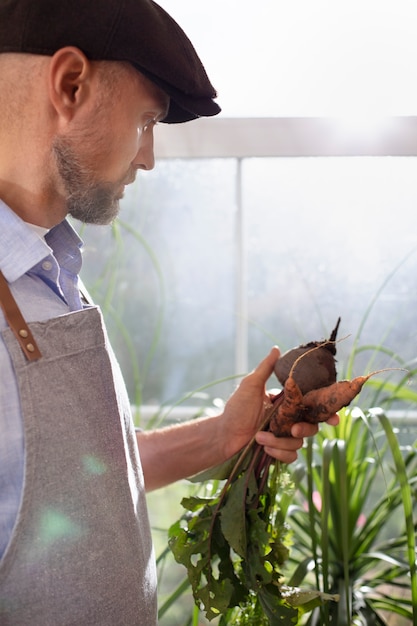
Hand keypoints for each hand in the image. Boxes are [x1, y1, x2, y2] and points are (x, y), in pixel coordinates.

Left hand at [219, 346, 338, 463]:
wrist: (224, 434)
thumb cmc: (236, 408)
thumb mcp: (251, 385)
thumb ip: (265, 369)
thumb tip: (277, 349)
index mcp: (286, 404)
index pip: (312, 406)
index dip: (327, 412)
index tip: (334, 418)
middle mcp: (288, 420)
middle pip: (311, 426)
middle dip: (305, 429)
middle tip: (293, 429)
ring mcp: (284, 436)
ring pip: (299, 443)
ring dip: (281, 442)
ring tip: (260, 437)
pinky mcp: (278, 451)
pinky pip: (291, 456)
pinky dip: (279, 453)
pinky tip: (265, 448)